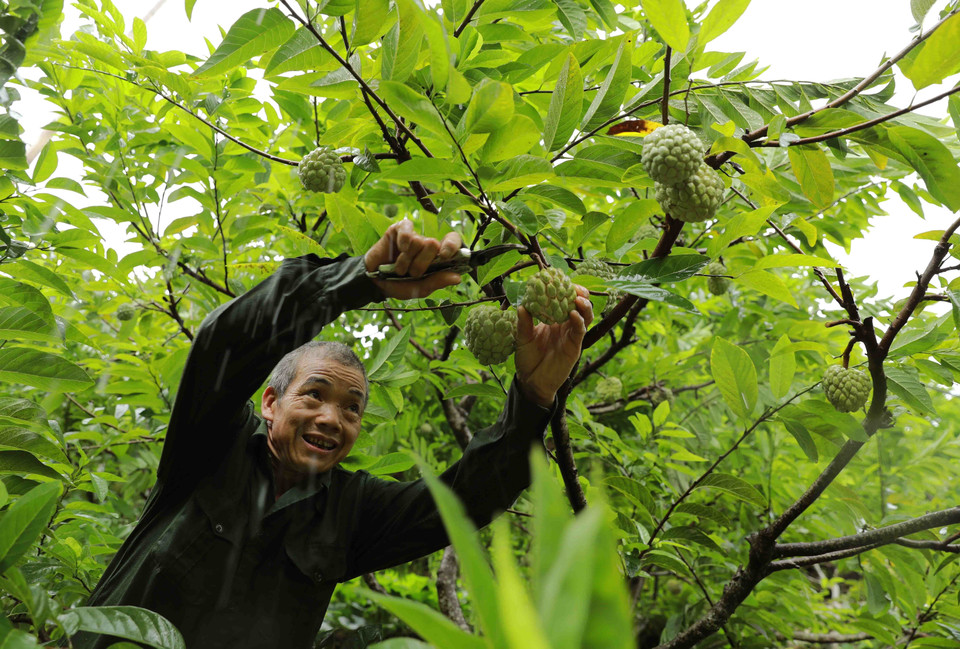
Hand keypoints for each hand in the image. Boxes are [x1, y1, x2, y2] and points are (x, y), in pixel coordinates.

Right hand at [364, 220, 462, 299]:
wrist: (375, 283)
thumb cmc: (399, 285)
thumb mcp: (420, 288)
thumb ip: (437, 282)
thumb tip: (457, 278)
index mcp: (436, 257)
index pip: (453, 241)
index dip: (451, 245)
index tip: (444, 256)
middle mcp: (426, 244)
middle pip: (433, 243)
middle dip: (421, 263)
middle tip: (412, 274)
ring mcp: (413, 236)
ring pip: (417, 241)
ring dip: (406, 260)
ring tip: (399, 269)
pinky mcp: (398, 229)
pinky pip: (407, 228)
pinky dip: (403, 240)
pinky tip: (400, 250)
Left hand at [515, 285, 593, 406]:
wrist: (531, 381)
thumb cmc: (527, 359)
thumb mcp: (522, 338)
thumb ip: (523, 323)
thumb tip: (522, 305)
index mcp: (553, 319)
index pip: (564, 300)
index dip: (566, 289)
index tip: (561, 280)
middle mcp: (565, 325)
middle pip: (579, 305)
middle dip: (580, 294)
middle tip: (574, 287)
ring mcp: (571, 335)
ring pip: (585, 316)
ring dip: (583, 305)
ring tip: (577, 298)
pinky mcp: (574, 347)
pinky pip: (580, 331)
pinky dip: (579, 321)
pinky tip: (573, 314)